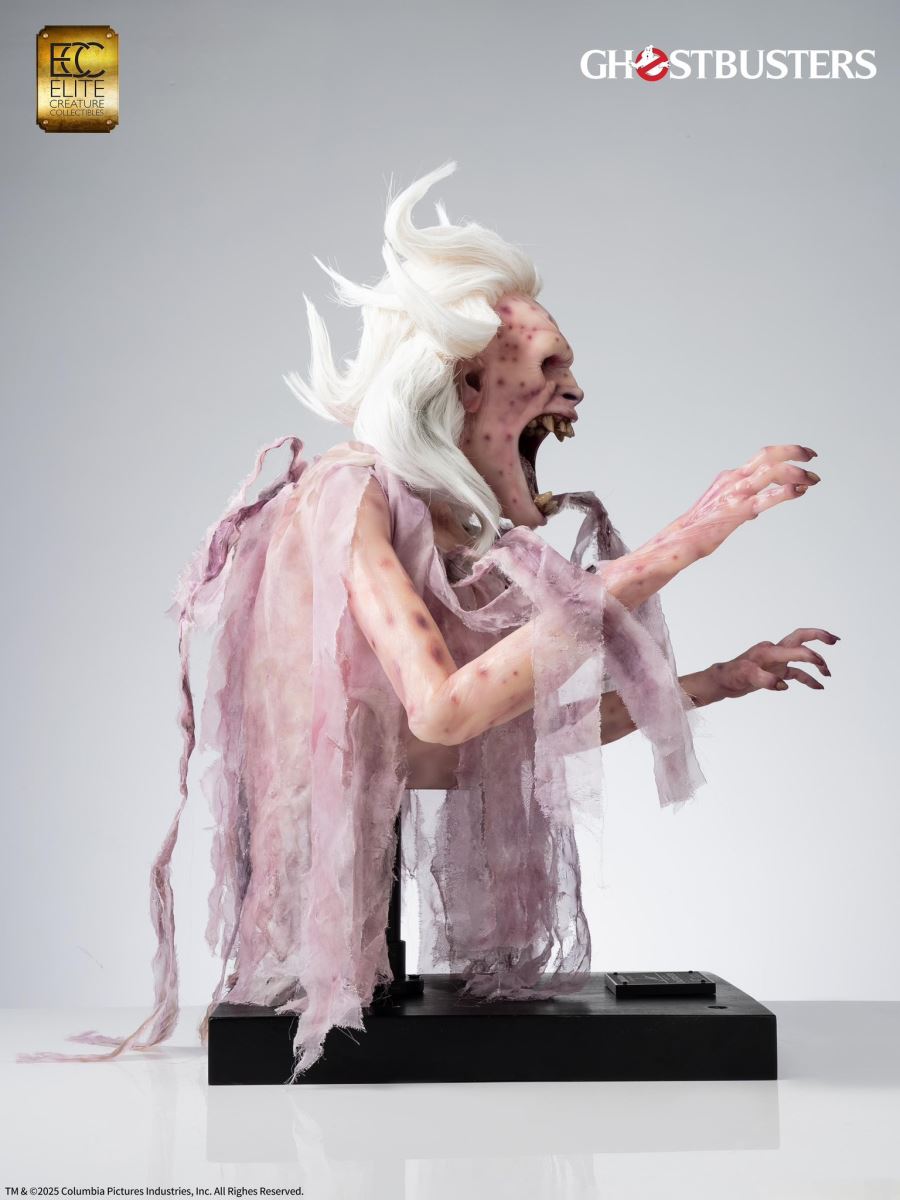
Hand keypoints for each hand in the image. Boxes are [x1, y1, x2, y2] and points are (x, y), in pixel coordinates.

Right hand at [660, 445, 821, 564]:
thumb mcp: (722, 505)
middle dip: (794, 452)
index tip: (803, 455)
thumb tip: (755, 508)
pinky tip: (800, 491)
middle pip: (769, 455)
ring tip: (812, 479)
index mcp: (731, 476)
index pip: (763, 457)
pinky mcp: (739, 510)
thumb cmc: (701, 525)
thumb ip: (740, 501)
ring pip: (771, 472)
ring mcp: (737, 493)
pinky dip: (786, 492)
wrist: (683, 539)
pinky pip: (767, 497)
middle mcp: (734, 479)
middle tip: (812, 457)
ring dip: (796, 472)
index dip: (786, 452)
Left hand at [709, 628, 839, 699]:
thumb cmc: (732, 675)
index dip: (811, 656)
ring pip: (801, 657)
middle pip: (801, 638)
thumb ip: (765, 680)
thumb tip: (784, 685)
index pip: (796, 648)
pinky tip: (818, 686)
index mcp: (769, 650)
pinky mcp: (775, 671)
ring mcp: (776, 661)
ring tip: (828, 674)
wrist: (722, 681)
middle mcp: (775, 651)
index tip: (821, 667)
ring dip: (816, 663)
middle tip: (835, 640)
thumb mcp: (746, 677)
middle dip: (819, 636)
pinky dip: (807, 678)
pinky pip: (795, 673)